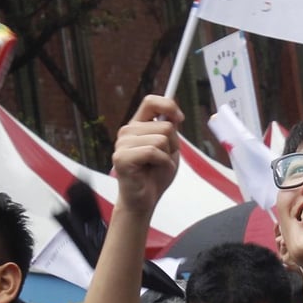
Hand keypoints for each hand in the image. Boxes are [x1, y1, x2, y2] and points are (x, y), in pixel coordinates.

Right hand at [112, 95, 182, 214]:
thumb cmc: (155, 175)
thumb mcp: (168, 148)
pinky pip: (154, 152)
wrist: (145, 201)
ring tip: (157, 166)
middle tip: (162, 159)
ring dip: (167, 156)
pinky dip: (162, 163)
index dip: (168, 105)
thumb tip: (175, 114)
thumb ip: (170, 130)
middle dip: (172, 145)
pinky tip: (154, 171)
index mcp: (137, 126)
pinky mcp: (122, 157)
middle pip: (165, 125)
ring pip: (161, 139)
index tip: (180, 118)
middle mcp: (127, 131)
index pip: (151, 102)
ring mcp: (122, 144)